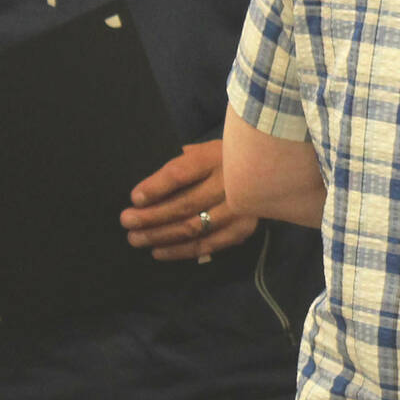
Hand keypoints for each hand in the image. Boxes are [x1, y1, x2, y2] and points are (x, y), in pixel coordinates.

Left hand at [122, 139, 257, 260]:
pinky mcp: (243, 229)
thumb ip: (182, 162)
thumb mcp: (208, 148)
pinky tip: (158, 252)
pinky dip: (181, 251)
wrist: (273, 169)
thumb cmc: (229, 157)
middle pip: (184, 204)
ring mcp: (239, 209)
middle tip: (126, 221)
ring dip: (160, 236)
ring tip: (136, 238)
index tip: (134, 198)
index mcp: (217, 157)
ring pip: (193, 228)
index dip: (155, 187)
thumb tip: (148, 189)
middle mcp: (230, 183)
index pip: (181, 173)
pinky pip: (208, 245)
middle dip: (150, 216)